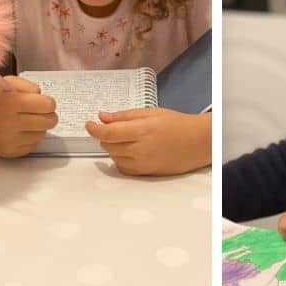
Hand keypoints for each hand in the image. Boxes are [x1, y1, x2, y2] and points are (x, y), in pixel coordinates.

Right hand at [0, 76, 56, 157]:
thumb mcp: (8, 82)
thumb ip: (29, 86)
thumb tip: (43, 98)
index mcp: (11, 102)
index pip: (47, 105)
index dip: (49, 102)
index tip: (44, 102)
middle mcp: (10, 122)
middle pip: (49, 121)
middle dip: (48, 115)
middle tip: (40, 112)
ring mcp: (9, 139)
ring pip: (42, 134)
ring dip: (38, 127)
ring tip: (26, 120)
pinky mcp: (9, 152)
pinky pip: (32, 145)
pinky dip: (30, 137)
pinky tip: (20, 131)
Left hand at [85, 108, 210, 175]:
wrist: (197, 142)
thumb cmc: (175, 123)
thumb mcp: (150, 112)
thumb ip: (124, 116)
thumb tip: (102, 117)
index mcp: (142, 131)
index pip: (108, 133)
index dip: (94, 129)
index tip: (88, 124)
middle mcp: (140, 149)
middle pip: (108, 146)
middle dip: (105, 136)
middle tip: (111, 127)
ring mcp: (143, 164)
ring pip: (114, 158)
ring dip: (112, 148)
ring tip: (123, 138)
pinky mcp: (146, 173)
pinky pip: (123, 168)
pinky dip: (119, 159)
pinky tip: (128, 151)